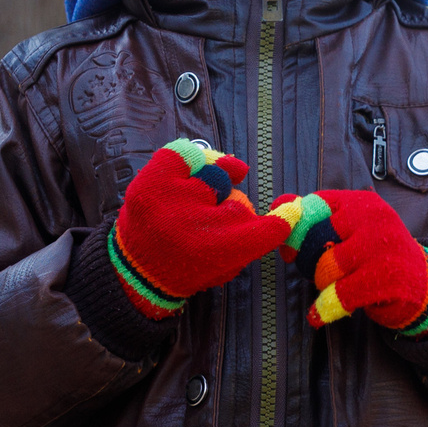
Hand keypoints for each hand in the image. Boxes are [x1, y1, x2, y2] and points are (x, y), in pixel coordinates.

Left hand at [110, 139, 296, 317]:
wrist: (135, 272)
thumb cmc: (185, 268)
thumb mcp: (223, 268)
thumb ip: (252, 241)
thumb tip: (287, 209)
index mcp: (214, 254)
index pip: (263, 230)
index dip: (282, 220)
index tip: (292, 210)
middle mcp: (192, 225)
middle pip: (239, 204)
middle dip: (234, 213)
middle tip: (216, 225)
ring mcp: (169, 200)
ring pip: (215, 179)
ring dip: (215, 189)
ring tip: (201, 202)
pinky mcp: (151, 182)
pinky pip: (184, 154)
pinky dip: (194, 159)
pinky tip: (198, 166)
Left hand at [273, 188, 427, 332]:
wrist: (422, 287)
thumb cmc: (376, 257)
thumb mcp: (351, 230)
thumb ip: (314, 217)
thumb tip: (279, 204)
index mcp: (362, 202)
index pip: (315, 205)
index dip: (296, 229)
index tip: (292, 249)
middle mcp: (374, 219)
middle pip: (316, 239)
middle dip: (308, 262)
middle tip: (319, 274)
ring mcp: (383, 248)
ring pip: (326, 268)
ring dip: (322, 285)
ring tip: (335, 288)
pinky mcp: (388, 279)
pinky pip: (339, 295)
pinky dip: (324, 309)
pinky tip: (320, 315)